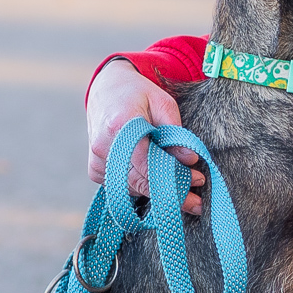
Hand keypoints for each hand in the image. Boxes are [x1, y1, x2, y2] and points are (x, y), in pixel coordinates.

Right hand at [86, 58, 202, 214]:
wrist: (106, 90)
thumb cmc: (138, 95)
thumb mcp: (163, 104)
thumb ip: (176, 133)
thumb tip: (190, 159)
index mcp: (120, 126)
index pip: (147, 163)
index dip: (174, 175)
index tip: (197, 180)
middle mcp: (104, 147)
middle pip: (139, 181)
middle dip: (170, 193)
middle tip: (196, 201)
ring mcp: (97, 160)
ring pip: (132, 188)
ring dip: (158, 193)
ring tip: (185, 193)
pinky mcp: (95, 170)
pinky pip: (122, 188)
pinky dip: (141, 188)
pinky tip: (158, 183)